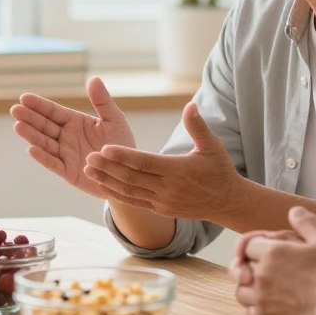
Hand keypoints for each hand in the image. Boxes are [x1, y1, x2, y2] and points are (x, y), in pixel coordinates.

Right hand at [11, 76, 136, 199]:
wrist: (129, 172)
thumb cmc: (121, 144)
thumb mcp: (114, 119)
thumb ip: (102, 101)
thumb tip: (94, 78)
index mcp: (75, 122)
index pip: (53, 111)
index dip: (39, 105)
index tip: (24, 97)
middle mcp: (66, 137)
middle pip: (45, 126)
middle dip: (30, 118)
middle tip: (14, 110)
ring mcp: (66, 154)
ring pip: (45, 143)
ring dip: (32, 135)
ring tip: (18, 126)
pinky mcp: (69, 172)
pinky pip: (54, 163)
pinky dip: (43, 157)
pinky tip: (31, 149)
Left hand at [82, 101, 245, 221]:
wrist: (227, 202)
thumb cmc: (219, 170)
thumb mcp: (213, 146)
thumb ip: (197, 126)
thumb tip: (189, 105)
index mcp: (178, 170)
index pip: (145, 162)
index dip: (123, 156)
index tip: (104, 147)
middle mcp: (168, 188)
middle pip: (132, 177)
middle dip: (108, 167)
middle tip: (88, 156)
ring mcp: (162, 201)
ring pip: (129, 191)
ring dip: (107, 180)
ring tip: (88, 169)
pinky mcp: (160, 209)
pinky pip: (134, 202)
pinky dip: (116, 194)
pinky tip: (102, 185)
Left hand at [233, 206, 315, 314]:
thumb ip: (306, 221)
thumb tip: (293, 212)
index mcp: (272, 253)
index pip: (246, 245)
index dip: (255, 246)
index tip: (265, 250)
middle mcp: (262, 277)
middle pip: (240, 270)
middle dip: (249, 267)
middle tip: (263, 270)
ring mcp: (264, 302)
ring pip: (242, 294)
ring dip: (250, 290)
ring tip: (266, 290)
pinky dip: (257, 312)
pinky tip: (271, 309)